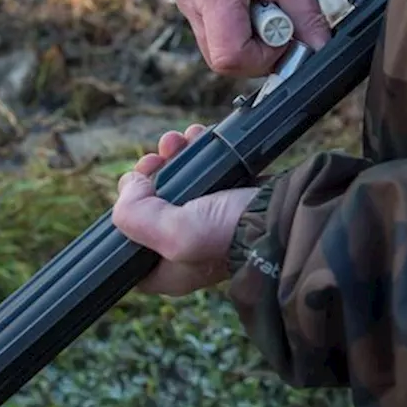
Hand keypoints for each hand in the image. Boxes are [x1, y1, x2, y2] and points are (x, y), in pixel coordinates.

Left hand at [111, 123, 257, 295]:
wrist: (283, 215)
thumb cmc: (231, 234)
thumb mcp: (176, 233)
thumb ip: (137, 216)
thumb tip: (130, 186)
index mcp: (167, 269)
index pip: (126, 246)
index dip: (123, 213)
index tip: (132, 187)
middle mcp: (183, 246)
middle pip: (149, 206)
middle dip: (150, 175)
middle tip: (155, 159)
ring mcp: (205, 221)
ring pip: (174, 184)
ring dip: (172, 156)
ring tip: (177, 141)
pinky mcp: (223, 198)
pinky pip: (199, 172)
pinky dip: (194, 152)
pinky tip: (196, 137)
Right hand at [175, 0, 330, 76]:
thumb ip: (308, 21)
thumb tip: (318, 55)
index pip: (231, 55)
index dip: (264, 56)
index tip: (285, 34)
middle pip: (224, 60)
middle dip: (260, 52)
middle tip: (280, 21)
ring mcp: (187, 5)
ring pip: (220, 55)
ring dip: (252, 45)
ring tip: (267, 11)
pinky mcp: (192, 9)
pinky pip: (217, 41)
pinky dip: (242, 36)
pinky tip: (253, 12)